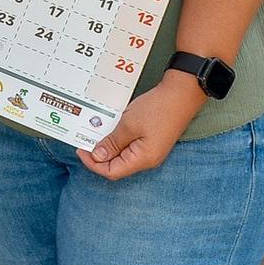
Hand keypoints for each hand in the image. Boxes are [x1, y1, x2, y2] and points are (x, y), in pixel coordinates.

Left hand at [77, 77, 204, 180]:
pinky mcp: (151, 140)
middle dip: (99, 154)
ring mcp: (150, 150)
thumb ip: (112, 143)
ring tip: (96, 131)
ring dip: (108, 144)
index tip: (81, 149)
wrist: (182, 92)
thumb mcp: (128, 124)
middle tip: (85, 138)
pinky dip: (118, 138)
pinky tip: (110, 127)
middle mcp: (148, 159)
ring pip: (122, 154)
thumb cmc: (158, 108)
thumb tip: (98, 156)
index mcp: (143, 159)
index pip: (112, 172)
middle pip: (117, 165)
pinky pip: (130, 145)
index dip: (94, 163)